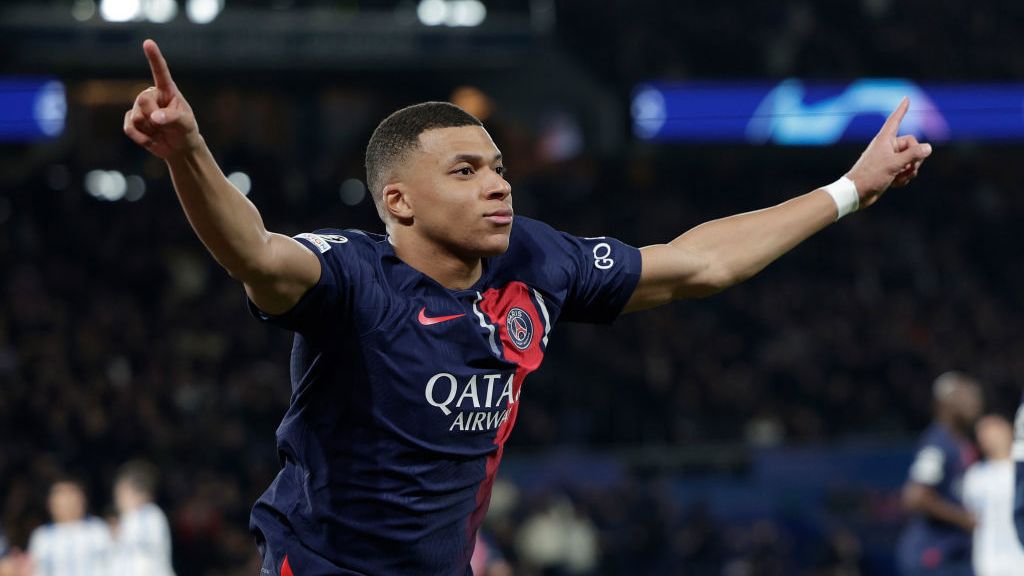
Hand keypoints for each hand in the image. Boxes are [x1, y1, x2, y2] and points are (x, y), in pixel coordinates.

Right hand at [123, 39, 200, 158]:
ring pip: (136, 117)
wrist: (178, 147)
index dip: (154, 57)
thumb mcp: (186, 125)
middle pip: (142, 100)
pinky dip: (142, 139)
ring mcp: (139, 108)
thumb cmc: (185, 131)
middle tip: (165, 125)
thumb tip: (155, 117)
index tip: (148, 42)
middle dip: (153, 117)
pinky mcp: (131, 121)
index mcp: (167, 90)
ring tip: (159, 131)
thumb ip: (173, 119)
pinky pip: (129, 129)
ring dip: (149, 129)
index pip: (160, 72)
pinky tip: (151, 139)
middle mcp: (151, 95)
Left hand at [845, 97, 932, 208]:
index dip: (902, 109)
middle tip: (909, 168)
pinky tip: (895, 184)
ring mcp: (888, 159)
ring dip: (910, 170)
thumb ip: (913, 155)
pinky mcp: (888, 170)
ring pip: (911, 159)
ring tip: (900, 177)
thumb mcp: (894, 164)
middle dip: (915, 158)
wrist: (856, 194)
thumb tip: (928, 147)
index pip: (896, 120)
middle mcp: (887, 147)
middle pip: (912, 145)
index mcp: (885, 140)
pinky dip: (904, 177)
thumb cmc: (871, 176)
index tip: (906, 98)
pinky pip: (905, 170)